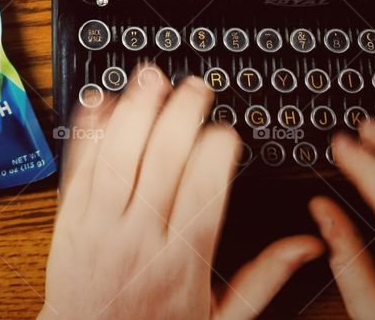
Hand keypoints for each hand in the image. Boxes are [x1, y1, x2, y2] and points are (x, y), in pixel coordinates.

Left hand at [40, 64, 322, 319]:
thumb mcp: (219, 318)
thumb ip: (264, 277)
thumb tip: (307, 245)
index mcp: (182, 261)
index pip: (203, 189)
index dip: (217, 151)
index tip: (227, 132)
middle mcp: (139, 237)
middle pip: (161, 160)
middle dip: (181, 114)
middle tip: (195, 86)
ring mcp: (98, 225)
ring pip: (118, 155)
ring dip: (135, 110)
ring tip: (150, 79)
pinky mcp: (67, 219)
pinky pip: (78, 166)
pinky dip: (89, 131)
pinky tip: (99, 102)